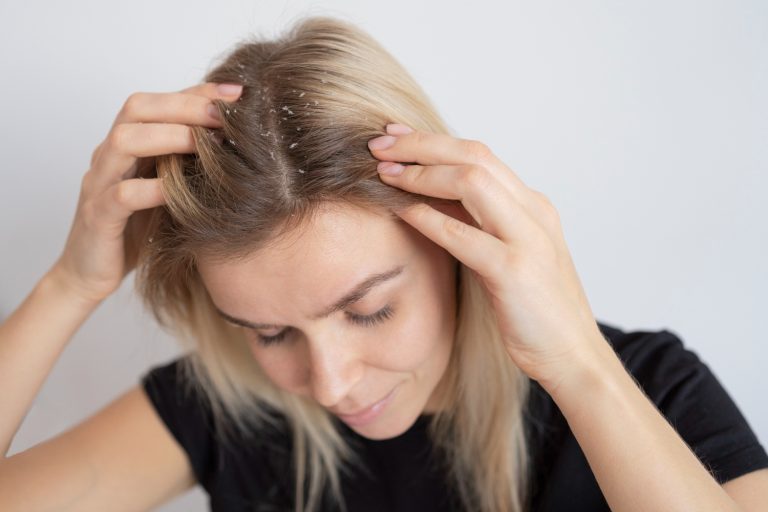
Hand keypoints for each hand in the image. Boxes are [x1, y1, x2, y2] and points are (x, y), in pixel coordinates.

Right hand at [50, 82, 243, 303]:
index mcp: (127, 145)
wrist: (89, 273)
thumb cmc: (136, 229)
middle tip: (224, 115)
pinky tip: (180, 191)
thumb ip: (186, 165)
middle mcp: (110, 156)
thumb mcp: (166, 190)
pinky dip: (153, 189)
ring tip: (205, 143)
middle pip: (137, 109)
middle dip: (183, 106)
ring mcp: (100, 184)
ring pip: (124, 141)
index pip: (158, 102)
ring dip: (168, 136)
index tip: (237, 92)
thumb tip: (236, 144)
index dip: (196, 92)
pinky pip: (122, 195)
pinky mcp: (98, 218)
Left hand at [368, 123, 606, 391]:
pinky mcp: (514, 271)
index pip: (479, 155)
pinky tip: (400, 210)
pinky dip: (427, 217)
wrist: (572, 355)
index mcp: (532, 205)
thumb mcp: (507, 254)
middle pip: (474, 156)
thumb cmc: (533, 308)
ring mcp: (528, 239)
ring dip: (421, 173)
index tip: (395, 137)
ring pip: (471, 182)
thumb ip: (478, 224)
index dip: (433, 141)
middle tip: (379, 143)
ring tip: (383, 172)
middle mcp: (534, 212)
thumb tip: (430, 200)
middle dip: (421, 145)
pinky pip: (463, 234)